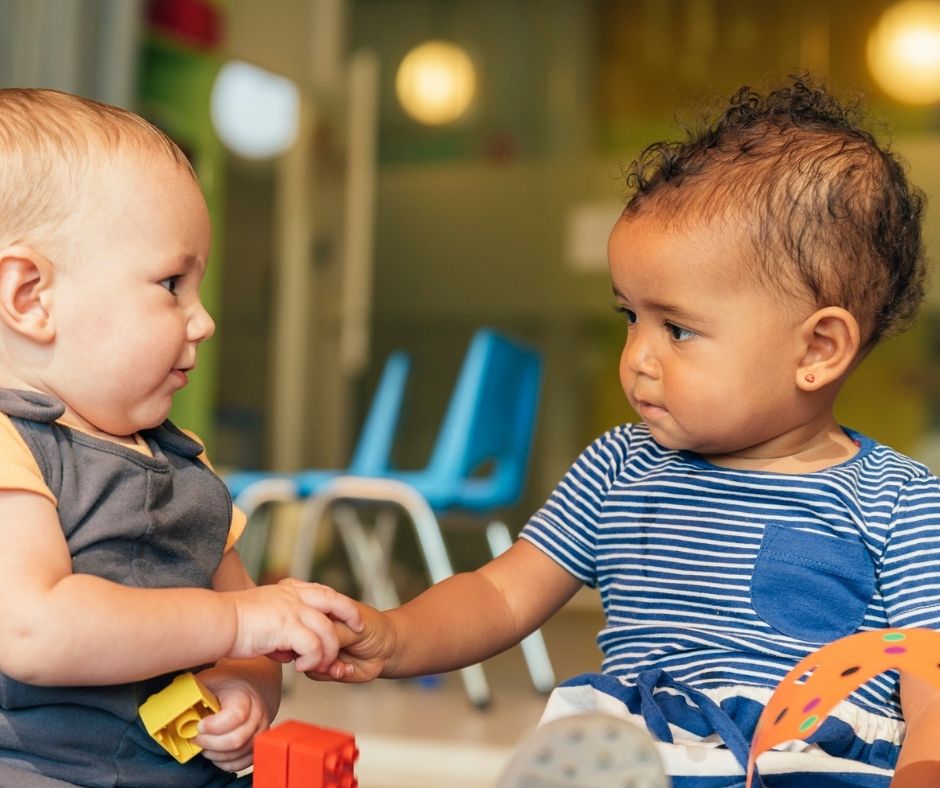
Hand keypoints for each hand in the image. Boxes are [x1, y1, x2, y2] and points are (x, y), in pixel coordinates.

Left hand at [192, 667, 271, 773]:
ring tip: (203, 744)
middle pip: (236, 740)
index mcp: (244, 695)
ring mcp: (260, 730)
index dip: (213, 726)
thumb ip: (192, 692)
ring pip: (238, 754)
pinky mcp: (257, 744)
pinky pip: (242, 763)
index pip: (235, 716)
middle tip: (196, 737)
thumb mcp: (209, 680)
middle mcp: (257, 714)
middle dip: (210, 743)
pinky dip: (225, 762)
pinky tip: (215, 752)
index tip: (199, 725)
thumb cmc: (227, 684)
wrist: (252, 684)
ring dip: (215, 753)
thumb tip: (171, 705)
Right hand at [227, 581, 361, 672]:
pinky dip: (313, 659)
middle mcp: (293, 596)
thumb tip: (284, 646)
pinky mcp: (287, 627)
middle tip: (359, 628)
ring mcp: (292, 610)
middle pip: (334, 600)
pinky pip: (313, 646)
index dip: (338, 602)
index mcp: (287, 591)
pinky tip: (302, 667)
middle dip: (350, 614)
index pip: (321, 592)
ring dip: (328, 650)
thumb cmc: (231, 623)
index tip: (348, 613)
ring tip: (321, 665)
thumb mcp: (261, 615)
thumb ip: (278, 624)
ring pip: (327, 630)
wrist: (216, 622)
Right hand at [304, 603, 396, 682]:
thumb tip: (311, 641)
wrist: (389, 649)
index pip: (303, 617)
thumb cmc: (374, 628)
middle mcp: (316, 630)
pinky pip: (314, 673)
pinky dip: (329, 673)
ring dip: (323, 665)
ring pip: (304, 658)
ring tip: (340, 664)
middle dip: (314, 649)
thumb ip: (332, 632)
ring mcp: (318, 648)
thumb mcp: (354, 627)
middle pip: (300, 640)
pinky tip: (344, 669)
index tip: (326, 631)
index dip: (308, 626)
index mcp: (322, 612)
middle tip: (331, 653)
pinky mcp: (323, 666)